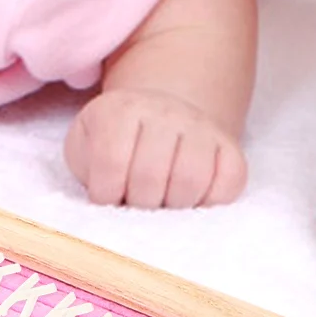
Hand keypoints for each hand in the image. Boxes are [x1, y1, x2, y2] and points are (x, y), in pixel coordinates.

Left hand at [64, 87, 245, 207]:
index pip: (111, 162)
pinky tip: (190, 199)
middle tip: (134, 203)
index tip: (107, 198)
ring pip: (191, 181)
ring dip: (171, 207)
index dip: (106, 193)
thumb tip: (107, 201)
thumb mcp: (85, 145)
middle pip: (150, 176)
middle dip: (137, 203)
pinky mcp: (230, 146)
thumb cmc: (114, 141)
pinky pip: (229, 183)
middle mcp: (165, 111)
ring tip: (159, 203)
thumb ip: (87, 167)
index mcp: (121, 109)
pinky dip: (210, 202)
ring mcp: (201, 127)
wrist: (158, 117)